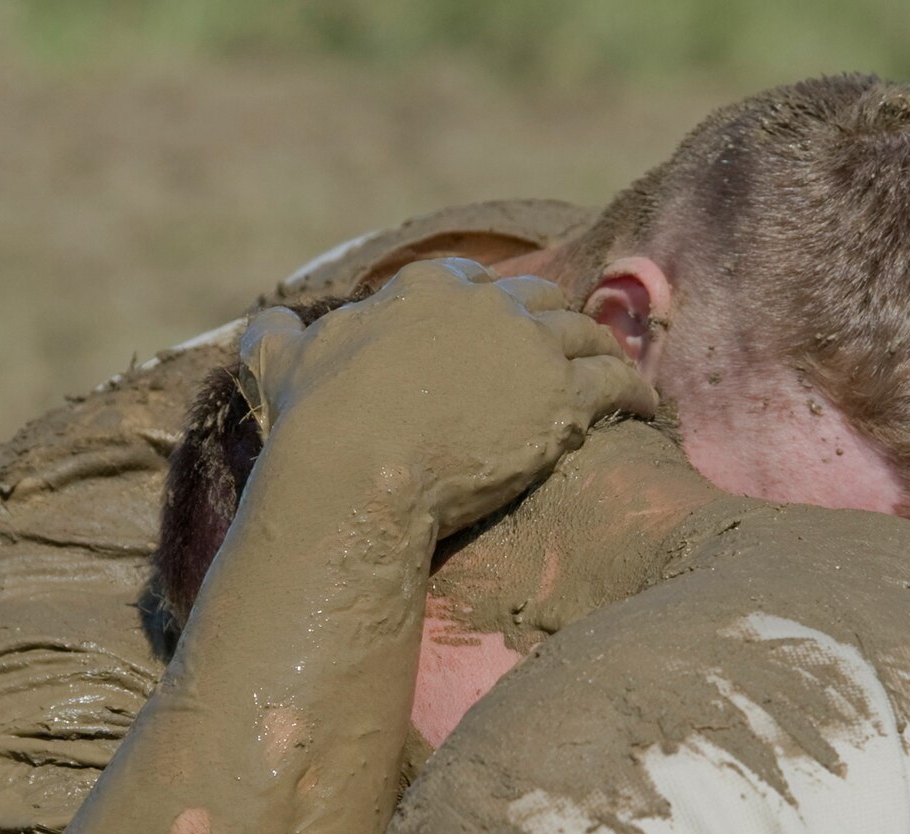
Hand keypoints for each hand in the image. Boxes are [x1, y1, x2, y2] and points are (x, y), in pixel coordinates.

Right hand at [238, 258, 657, 536]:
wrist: (356, 473)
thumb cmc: (317, 425)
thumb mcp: (284, 364)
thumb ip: (277, 336)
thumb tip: (264, 323)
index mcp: (425, 288)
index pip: (473, 284)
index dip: (492, 307)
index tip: (503, 328)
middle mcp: (486, 305)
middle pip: (539, 302)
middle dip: (555, 322)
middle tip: (571, 349)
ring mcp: (530, 347)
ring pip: (586, 335)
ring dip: (606, 351)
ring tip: (620, 373)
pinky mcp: (564, 394)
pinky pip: (617, 383)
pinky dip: (635, 392)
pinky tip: (645, 408)